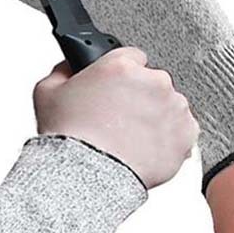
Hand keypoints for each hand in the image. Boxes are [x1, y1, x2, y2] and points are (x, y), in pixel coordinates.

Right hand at [33, 47, 198, 187]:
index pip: (132, 56)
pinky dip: (168, 138)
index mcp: (122, 66)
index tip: (115, 88)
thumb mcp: (47, 93)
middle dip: (138, 97)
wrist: (86, 176)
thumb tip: (69, 66)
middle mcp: (152, 82)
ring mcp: (173, 108)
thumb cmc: (69, 138)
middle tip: (118, 118)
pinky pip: (182, 130)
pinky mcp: (186, 134)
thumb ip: (62, 70)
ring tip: (130, 137)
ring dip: (155, 117)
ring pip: (168, 106)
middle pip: (152, 82)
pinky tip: (144, 147)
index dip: (121, 74)